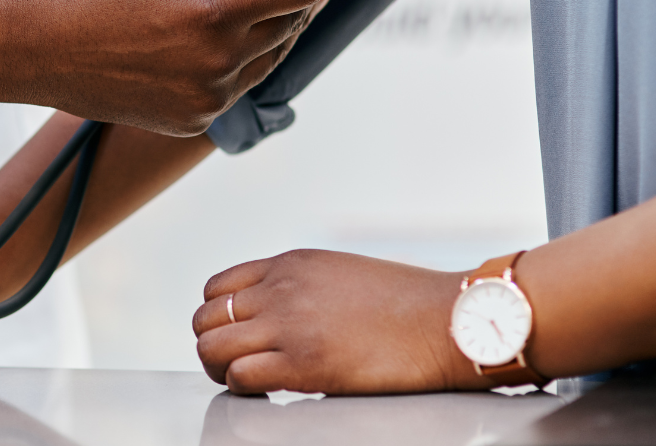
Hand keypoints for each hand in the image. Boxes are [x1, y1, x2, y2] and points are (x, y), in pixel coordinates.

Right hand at [0, 0, 334, 136]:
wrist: (31, 46)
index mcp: (214, 11)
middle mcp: (218, 62)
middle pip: (292, 26)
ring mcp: (204, 99)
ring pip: (268, 62)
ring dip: (274, 32)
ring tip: (261, 6)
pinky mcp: (188, 122)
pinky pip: (234, 89)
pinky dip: (239, 64)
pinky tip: (220, 41)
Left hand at [192, 250, 488, 394]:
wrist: (451, 320)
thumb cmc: (410, 303)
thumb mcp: (340, 272)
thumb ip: (300, 284)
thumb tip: (278, 311)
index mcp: (289, 264)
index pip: (217, 288)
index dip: (219, 318)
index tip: (237, 338)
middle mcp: (280, 289)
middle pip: (204, 319)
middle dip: (214, 345)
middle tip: (237, 364)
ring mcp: (288, 325)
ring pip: (211, 347)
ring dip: (222, 369)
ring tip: (247, 380)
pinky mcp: (302, 362)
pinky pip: (239, 376)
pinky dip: (243, 387)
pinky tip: (268, 391)